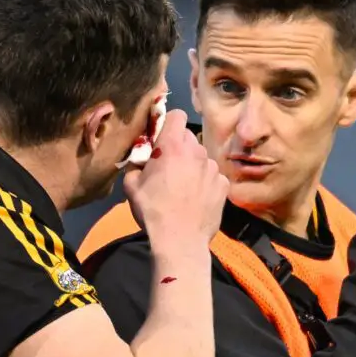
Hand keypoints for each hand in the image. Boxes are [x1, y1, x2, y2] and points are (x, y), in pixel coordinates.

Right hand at [123, 109, 228, 251]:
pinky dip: (206, 184)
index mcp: (172, 146)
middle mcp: (196, 151)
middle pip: (189, 138)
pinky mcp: (224, 185)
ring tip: (184, 189)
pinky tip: (197, 200)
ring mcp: (213, 168)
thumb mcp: (131, 186)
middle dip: (179, 149)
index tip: (162, 139)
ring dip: (193, 167)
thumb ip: (137, 165)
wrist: (179, 241)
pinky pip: (213, 177)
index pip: (177, 115)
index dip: (168, 124)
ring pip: (201, 159)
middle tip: (169, 169)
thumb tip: (142, 161)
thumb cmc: (152, 211)